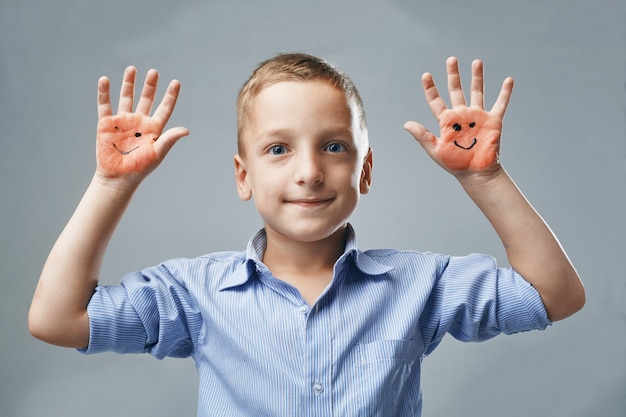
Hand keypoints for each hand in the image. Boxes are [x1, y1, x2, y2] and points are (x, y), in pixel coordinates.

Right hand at [96, 66, 188, 179]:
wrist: (118, 179)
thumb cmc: (140, 169)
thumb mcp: (157, 153)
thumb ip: (169, 139)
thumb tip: (186, 130)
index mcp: (154, 128)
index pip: (164, 108)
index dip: (170, 96)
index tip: (176, 82)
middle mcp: (139, 122)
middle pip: (146, 99)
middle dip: (150, 85)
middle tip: (154, 72)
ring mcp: (123, 121)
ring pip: (126, 97)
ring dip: (129, 83)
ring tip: (132, 68)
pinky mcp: (106, 124)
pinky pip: (104, 105)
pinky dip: (104, 92)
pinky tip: (104, 80)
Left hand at [404, 57, 512, 174]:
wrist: (476, 173)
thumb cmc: (454, 164)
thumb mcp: (435, 149)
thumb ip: (422, 135)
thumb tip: (406, 123)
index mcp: (446, 121)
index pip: (436, 101)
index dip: (431, 88)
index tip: (426, 75)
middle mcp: (461, 115)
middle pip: (456, 90)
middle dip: (453, 75)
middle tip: (451, 59)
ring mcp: (477, 116)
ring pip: (477, 91)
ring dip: (477, 76)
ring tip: (476, 61)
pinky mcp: (493, 121)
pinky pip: (501, 103)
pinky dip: (505, 92)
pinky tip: (509, 79)